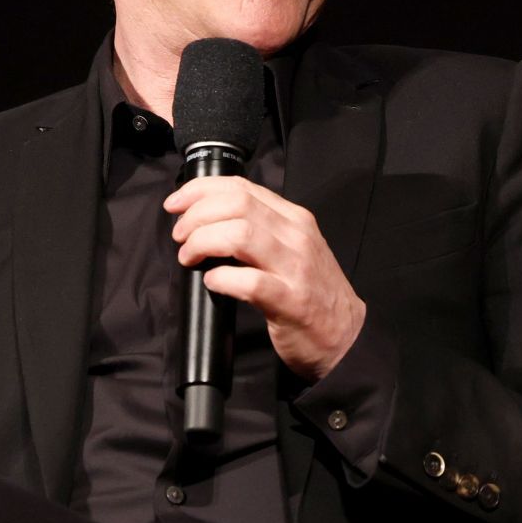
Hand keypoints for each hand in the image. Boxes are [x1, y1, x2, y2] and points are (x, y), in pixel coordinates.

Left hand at [165, 175, 364, 380]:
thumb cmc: (312, 291)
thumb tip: (208, 218)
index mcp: (293, 218)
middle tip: (181, 237)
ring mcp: (295, 268)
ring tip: (190, 258)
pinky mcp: (291, 301)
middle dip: (196, 217)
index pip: (241, 188)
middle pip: (236, 205)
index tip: (176, 205)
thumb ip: (259, 228)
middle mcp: (296, 236)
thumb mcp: (291, 247)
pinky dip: (221, 279)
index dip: (200, 191)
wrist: (345, 334)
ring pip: (239, 235)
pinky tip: (212, 282)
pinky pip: (249, 282)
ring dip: (203, 242)